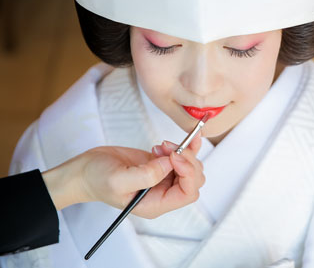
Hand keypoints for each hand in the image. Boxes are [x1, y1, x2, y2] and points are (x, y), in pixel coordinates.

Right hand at [41, 137, 204, 217]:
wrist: (85, 170)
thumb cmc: (96, 180)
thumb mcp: (118, 180)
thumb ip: (147, 175)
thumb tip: (172, 163)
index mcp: (156, 204)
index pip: (188, 193)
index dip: (187, 173)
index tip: (174, 156)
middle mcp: (163, 193)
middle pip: (194, 179)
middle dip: (187, 160)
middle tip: (167, 147)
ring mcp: (164, 179)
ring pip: (191, 167)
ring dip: (182, 152)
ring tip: (161, 146)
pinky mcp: (161, 165)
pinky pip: (183, 157)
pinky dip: (183, 147)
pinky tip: (168, 143)